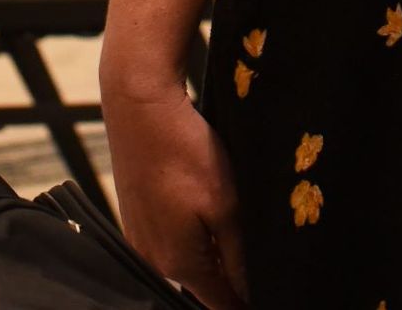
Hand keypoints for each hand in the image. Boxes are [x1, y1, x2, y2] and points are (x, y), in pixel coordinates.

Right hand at [102, 74, 246, 308]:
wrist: (140, 110)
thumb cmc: (184, 154)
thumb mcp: (226, 205)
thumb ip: (238, 254)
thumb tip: (247, 292)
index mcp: (178, 264)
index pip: (219, 302)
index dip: (244, 302)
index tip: (266, 293)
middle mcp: (153, 260)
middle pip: (201, 284)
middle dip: (228, 277)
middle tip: (258, 259)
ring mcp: (139, 240)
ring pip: (185, 260)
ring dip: (209, 253)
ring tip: (233, 227)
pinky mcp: (134, 218)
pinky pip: (168, 240)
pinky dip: (190, 234)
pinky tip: (203, 207)